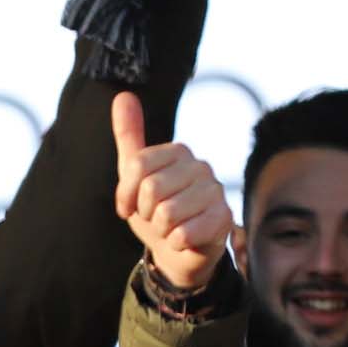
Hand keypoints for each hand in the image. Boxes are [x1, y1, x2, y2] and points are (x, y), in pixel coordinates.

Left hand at [114, 92, 230, 293]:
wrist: (176, 250)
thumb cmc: (155, 210)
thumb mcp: (135, 174)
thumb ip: (129, 136)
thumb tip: (123, 95)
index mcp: (178, 152)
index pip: (136, 166)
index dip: (126, 193)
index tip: (129, 205)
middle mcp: (201, 166)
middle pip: (151, 190)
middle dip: (145, 213)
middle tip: (155, 217)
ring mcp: (216, 192)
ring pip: (167, 214)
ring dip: (161, 229)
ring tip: (170, 227)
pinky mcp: (224, 219)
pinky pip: (184, 233)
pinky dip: (175, 242)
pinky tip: (183, 239)